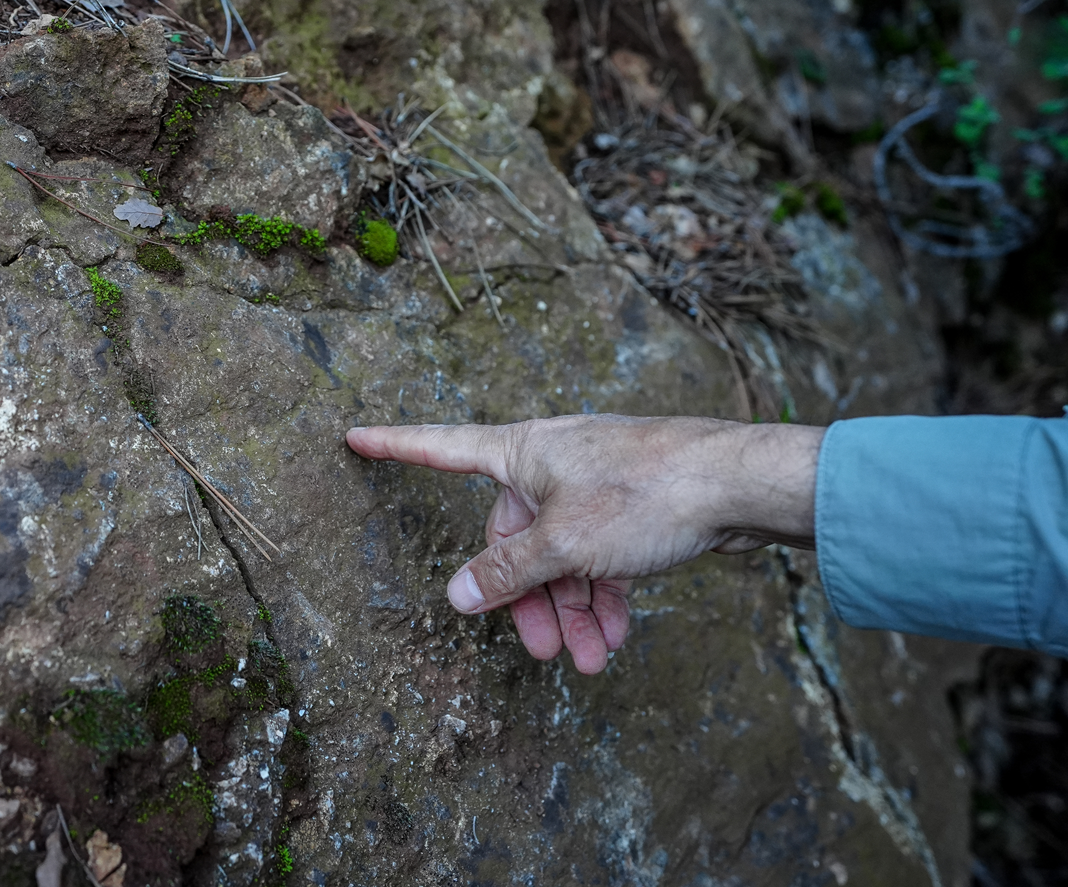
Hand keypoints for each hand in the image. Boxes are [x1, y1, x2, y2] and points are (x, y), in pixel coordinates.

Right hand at [345, 415, 823, 673]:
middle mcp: (552, 463)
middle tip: (543, 652)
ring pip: (561, 556)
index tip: (354, 436)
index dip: (394, 446)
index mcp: (523, 452)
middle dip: (528, 599)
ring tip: (591, 661)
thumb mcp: (566, 543)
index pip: (440, 448)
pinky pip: (598, 558)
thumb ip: (507, 573)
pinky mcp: (630, 507)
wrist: (742, 484)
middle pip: (513, 536)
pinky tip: (614, 639)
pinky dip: (602, 598)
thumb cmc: (648, 493)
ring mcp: (592, 485)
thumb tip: (455, 595)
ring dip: (571, 611)